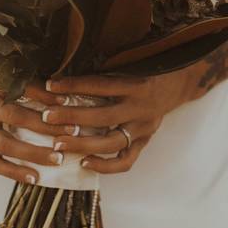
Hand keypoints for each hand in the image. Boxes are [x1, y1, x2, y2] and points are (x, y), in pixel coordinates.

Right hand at [0, 65, 73, 183]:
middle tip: (73, 131)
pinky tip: (35, 178)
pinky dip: (13, 173)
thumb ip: (25, 76)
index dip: (45, 95)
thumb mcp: (1, 68)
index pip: (22, 88)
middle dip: (46, 127)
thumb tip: (61, 86)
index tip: (67, 100)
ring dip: (34, 153)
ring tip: (58, 158)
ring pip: (6, 144)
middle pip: (16, 117)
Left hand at [40, 69, 197, 173]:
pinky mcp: (145, 141)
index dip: (74, 85)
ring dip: (83, 144)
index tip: (50, 85)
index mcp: (137, 84)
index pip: (101, 85)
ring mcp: (144, 128)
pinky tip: (84, 163)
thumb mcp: (131, 61)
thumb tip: (69, 63)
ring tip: (57, 144)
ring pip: (112, 143)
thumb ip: (106, 66)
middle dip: (72, 117)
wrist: (180, 82)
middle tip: (46, 117)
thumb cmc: (150, 67)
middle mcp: (141, 109)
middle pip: (103, 116)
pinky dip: (105, 166)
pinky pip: (126, 161)